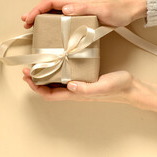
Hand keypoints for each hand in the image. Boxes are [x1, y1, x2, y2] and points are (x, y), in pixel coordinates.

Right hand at [21, 0, 146, 28]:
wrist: (130, 9)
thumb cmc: (118, 10)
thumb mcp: (102, 9)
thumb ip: (83, 8)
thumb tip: (64, 10)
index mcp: (76, 1)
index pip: (51, 2)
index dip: (37, 10)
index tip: (29, 19)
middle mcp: (75, 3)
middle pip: (49, 6)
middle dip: (35, 14)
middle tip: (27, 25)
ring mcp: (78, 9)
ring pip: (55, 11)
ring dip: (43, 18)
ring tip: (35, 28)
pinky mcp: (82, 15)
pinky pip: (63, 17)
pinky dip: (54, 22)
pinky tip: (53, 30)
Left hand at [22, 68, 156, 117]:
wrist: (131, 87)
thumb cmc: (118, 87)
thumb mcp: (103, 86)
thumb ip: (86, 88)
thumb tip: (69, 86)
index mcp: (77, 93)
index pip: (51, 94)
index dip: (37, 88)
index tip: (28, 77)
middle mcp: (75, 91)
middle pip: (49, 90)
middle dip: (36, 81)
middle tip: (26, 70)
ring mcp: (79, 85)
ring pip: (56, 84)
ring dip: (44, 76)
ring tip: (36, 66)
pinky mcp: (84, 79)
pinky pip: (65, 77)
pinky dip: (56, 71)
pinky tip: (56, 62)